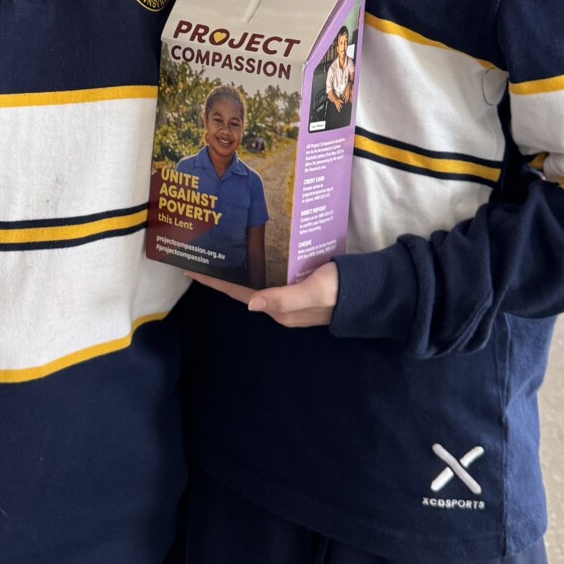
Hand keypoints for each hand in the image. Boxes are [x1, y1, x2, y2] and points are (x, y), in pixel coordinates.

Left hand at [187, 261, 339, 327]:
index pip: (240, 295)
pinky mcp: (301, 289)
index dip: (216, 283)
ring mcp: (292, 298)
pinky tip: (256, 255)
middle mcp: (282, 306)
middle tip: (203, 256)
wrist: (371, 292)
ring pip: (257, 284)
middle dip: (223, 275)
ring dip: (239, 271)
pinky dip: (259, 268)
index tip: (193, 270)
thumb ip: (284, 299)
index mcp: (280, 310)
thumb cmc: (342, 289)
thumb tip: (252, 305)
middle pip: (244, 290)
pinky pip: (273, 279)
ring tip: (222, 254)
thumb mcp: (314, 292)